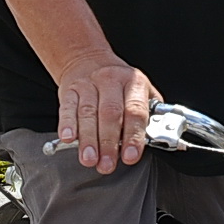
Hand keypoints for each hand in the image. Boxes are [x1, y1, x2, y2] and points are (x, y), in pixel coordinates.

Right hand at [55, 56, 161, 173]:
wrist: (88, 59)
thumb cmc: (118, 84)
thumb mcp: (140, 91)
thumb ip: (148, 115)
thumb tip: (156, 140)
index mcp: (133, 83)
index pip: (135, 111)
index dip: (133, 136)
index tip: (130, 156)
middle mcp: (110, 81)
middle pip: (110, 114)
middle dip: (109, 143)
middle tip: (107, 164)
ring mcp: (88, 84)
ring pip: (88, 113)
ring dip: (88, 139)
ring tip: (89, 159)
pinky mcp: (69, 90)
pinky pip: (67, 108)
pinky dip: (67, 124)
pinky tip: (69, 138)